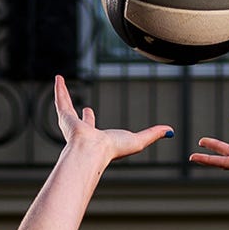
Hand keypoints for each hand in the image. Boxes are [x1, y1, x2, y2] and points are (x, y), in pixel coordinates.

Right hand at [52, 75, 170, 165]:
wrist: (93, 151)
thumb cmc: (113, 150)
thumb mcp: (139, 140)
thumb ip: (152, 134)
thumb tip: (170, 131)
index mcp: (94, 136)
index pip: (90, 125)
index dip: (89, 118)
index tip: (88, 111)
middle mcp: (80, 130)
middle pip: (76, 117)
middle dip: (76, 110)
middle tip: (75, 103)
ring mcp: (71, 123)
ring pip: (65, 105)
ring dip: (62, 94)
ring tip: (59, 82)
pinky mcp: (65, 117)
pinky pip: (61, 100)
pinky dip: (59, 89)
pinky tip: (58, 78)